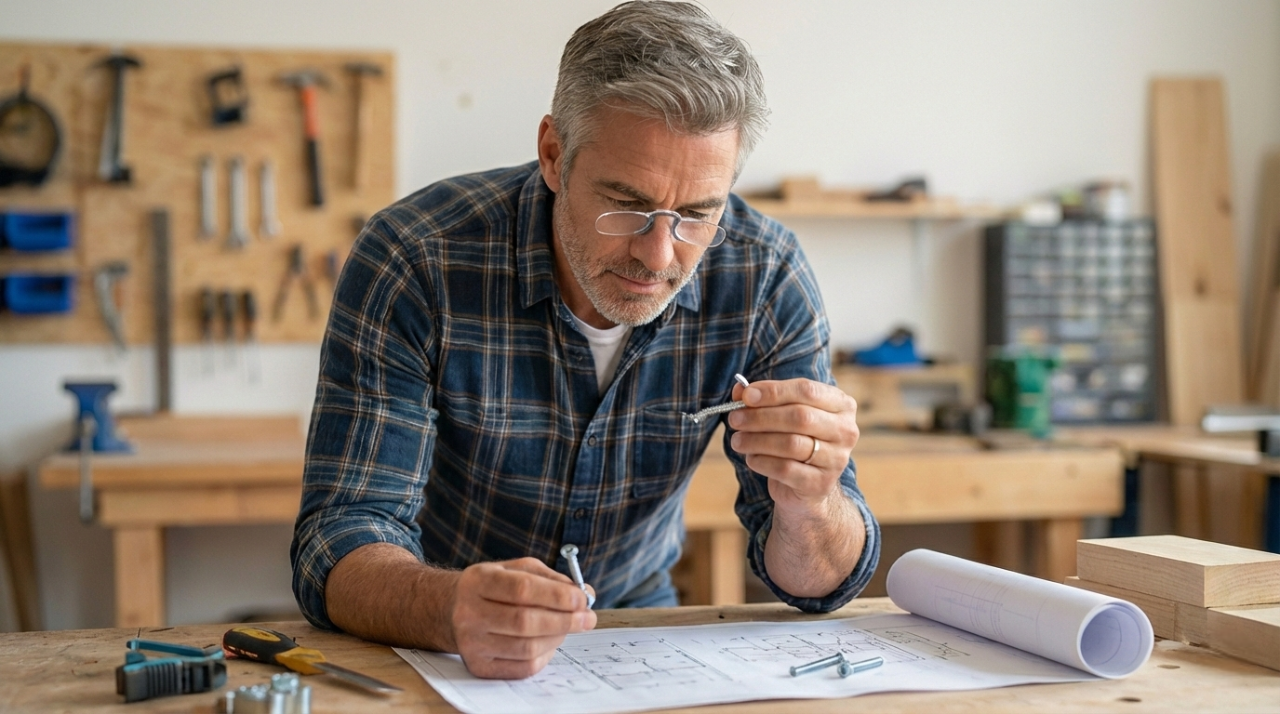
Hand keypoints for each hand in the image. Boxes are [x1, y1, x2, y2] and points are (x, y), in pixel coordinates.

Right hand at [451, 557, 596, 678]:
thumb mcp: (516, 569)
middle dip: (565, 621)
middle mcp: (469, 613)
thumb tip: (585, 594)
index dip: (557, 596)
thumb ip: (551, 578)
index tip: (583, 599)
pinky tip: (549, 642)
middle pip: (525, 622)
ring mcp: (471, 643)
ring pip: (526, 648)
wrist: (451, 610)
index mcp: (478, 581)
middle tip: (588, 618)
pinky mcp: (478, 666)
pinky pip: (522, 668)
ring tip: (569, 628)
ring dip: (557, 638)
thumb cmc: (493, 587)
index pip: (522, 590)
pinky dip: (544, 656)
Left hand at [727, 377, 858, 516]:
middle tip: (735, 419)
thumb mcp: (781, 414)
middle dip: (761, 416)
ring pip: (791, 444)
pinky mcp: (820, 484)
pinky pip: (785, 469)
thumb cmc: (794, 439)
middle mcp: (845, 430)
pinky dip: (762, 462)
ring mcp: (836, 459)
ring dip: (757, 440)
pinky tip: (751, 458)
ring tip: (737, 440)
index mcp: (841, 405)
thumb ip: (762, 399)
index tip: (746, 395)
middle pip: (800, 417)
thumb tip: (739, 390)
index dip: (774, 391)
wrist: (806, 485)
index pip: (807, 390)